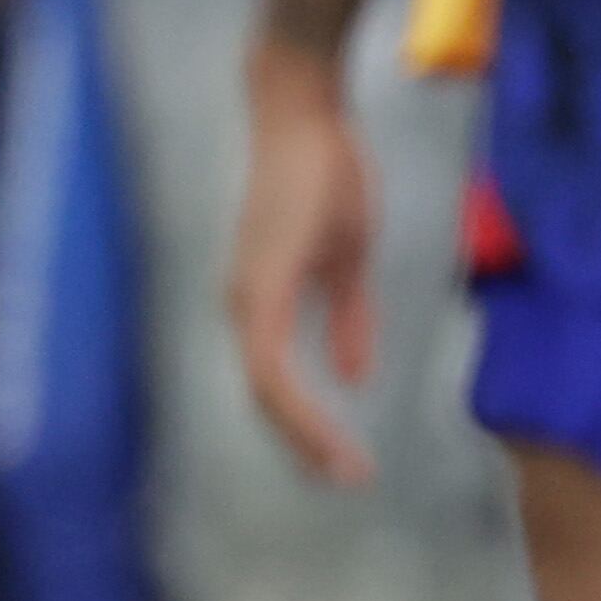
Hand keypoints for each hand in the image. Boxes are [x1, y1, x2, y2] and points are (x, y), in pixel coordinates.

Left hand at [229, 36, 381, 485]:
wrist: (307, 119)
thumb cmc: (327, 176)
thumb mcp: (348, 258)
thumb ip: (349, 316)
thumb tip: (355, 372)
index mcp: (265, 299)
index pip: (277, 383)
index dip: (309, 428)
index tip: (350, 463)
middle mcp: (246, 305)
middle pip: (266, 398)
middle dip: (307, 445)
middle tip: (349, 481)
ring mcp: (248, 297)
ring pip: (265, 389)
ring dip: (303, 434)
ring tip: (343, 469)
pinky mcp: (260, 286)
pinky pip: (270, 364)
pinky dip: (297, 402)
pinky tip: (326, 426)